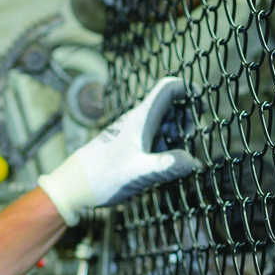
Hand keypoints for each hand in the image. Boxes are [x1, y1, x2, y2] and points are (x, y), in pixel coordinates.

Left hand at [38, 76, 200, 225]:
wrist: (73, 186)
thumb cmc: (103, 177)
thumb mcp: (139, 173)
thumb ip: (166, 166)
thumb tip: (193, 162)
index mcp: (142, 119)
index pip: (169, 89)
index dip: (188, 91)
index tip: (201, 108)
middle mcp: (139, 121)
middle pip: (171, 106)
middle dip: (187, 119)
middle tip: (189, 140)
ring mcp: (134, 133)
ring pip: (164, 124)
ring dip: (177, 136)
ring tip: (177, 157)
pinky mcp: (131, 146)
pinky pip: (155, 139)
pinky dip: (165, 147)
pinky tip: (164, 166)